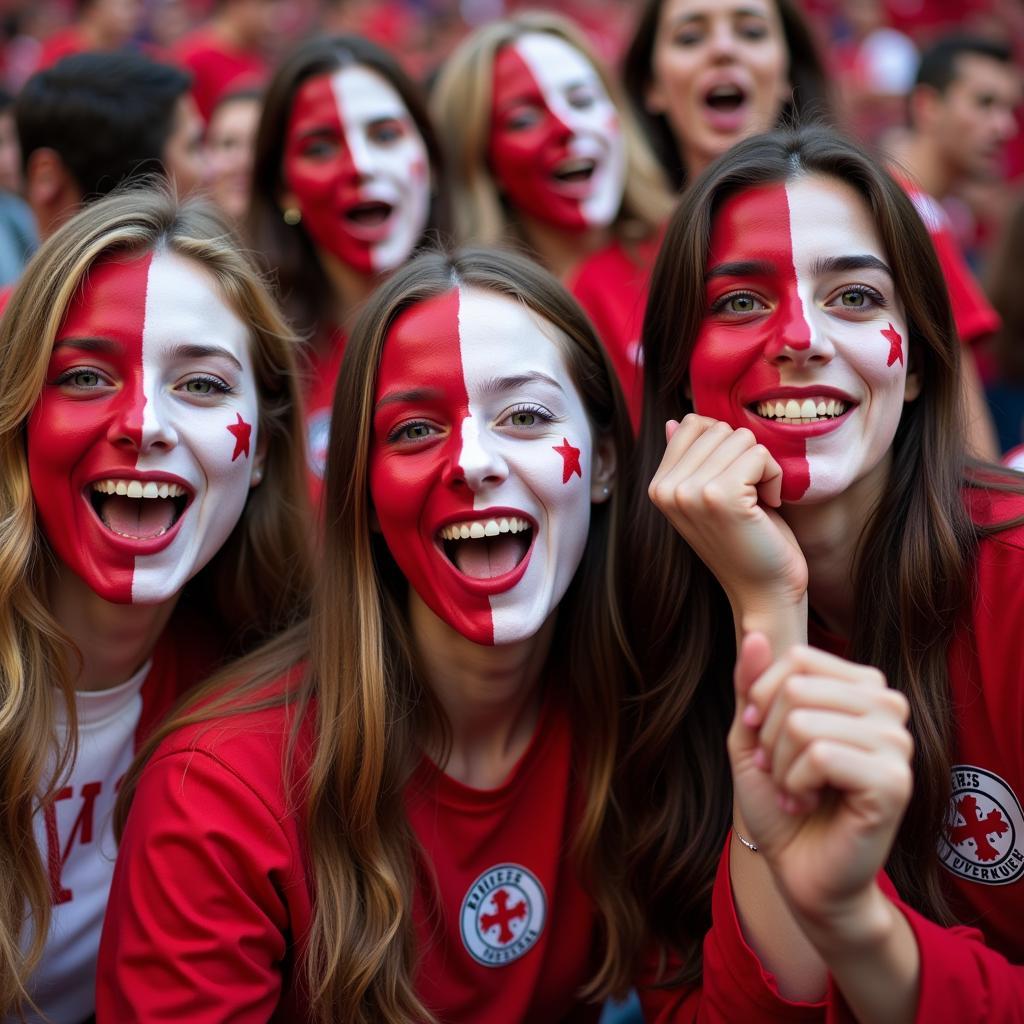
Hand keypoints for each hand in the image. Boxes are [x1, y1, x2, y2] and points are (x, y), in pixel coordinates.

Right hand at [647, 414, 806, 612]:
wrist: (763, 590)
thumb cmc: (745, 540)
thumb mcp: (710, 494)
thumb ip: (690, 459)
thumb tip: (675, 422)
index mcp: (659, 486)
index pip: (693, 425)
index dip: (725, 447)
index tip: (733, 482)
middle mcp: (667, 488)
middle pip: (719, 429)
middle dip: (744, 456)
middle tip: (747, 496)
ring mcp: (690, 492)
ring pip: (741, 438)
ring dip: (761, 467)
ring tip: (756, 502)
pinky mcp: (721, 496)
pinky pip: (760, 455)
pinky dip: (774, 477)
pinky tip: (768, 505)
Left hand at [729, 634, 912, 939]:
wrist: (800, 870)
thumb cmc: (780, 798)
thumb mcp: (752, 733)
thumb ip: (753, 684)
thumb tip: (755, 634)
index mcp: (861, 687)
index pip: (796, 658)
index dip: (761, 698)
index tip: (764, 738)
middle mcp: (888, 706)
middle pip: (797, 687)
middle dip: (769, 736)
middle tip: (782, 772)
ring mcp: (898, 743)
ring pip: (804, 722)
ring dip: (782, 765)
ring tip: (798, 790)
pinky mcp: (895, 781)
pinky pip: (820, 756)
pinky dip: (797, 785)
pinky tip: (810, 804)